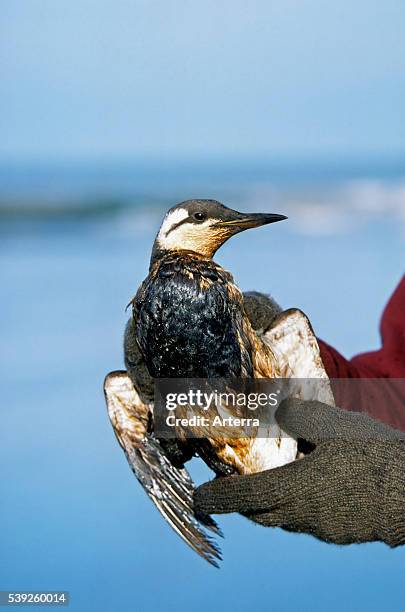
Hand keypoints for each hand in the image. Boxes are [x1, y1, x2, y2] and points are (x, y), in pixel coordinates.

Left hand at [194, 399, 404, 546]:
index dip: (217, 498)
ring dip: (272, 504)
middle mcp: (303, 515)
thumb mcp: (333, 425)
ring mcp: (324, 528)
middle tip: (235, 488)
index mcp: (294, 489)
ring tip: (275, 482)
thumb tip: (279, 411)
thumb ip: (299, 417)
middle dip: (243, 503)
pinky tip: (316, 487)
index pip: (243, 497)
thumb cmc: (373, 457)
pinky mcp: (342, 531)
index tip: (198, 499)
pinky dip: (299, 506)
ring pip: (286, 518)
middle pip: (261, 513)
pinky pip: (310, 521)